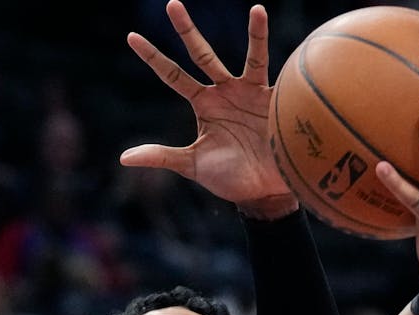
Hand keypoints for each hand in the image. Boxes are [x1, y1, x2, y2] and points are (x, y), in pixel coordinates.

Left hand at [121, 1, 296, 214]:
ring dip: (256, 34)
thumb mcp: (193, 165)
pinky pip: (282, 78)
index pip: (172, 75)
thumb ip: (162, 156)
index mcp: (204, 104)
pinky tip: (295, 49)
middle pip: (202, 54)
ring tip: (258, 9)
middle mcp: (225, 92)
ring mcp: (252, 93)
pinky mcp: (277, 101)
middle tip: (171, 4)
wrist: (264, 193)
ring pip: (253, 57)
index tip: (132, 37)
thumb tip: (123, 158)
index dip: (153, 57)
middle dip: (186, 30)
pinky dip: (290, 64)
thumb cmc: (230, 178)